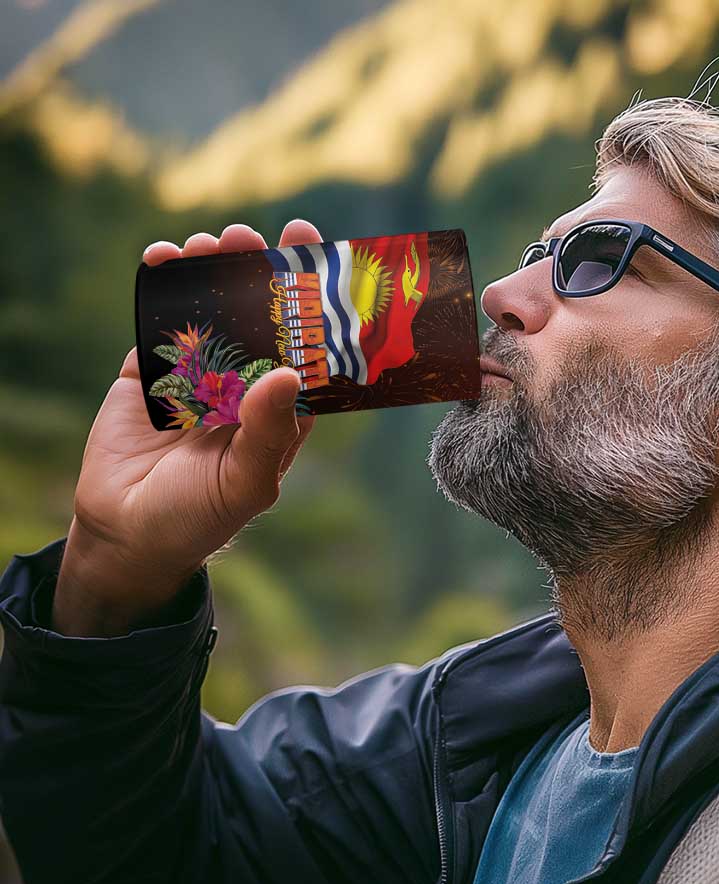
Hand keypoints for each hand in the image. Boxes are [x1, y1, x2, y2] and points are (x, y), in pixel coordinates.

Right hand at [52, 220, 322, 635]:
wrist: (127, 533)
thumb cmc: (200, 517)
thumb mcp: (245, 482)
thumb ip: (268, 432)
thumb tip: (288, 373)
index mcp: (280, 408)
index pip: (304, 346)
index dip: (311, 302)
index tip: (314, 254)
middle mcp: (244, 383)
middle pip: (258, 316)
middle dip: (256, 272)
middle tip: (249, 237)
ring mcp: (197, 372)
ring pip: (210, 309)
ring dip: (210, 272)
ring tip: (207, 244)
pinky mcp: (152, 370)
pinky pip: (159, 320)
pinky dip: (161, 287)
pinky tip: (163, 259)